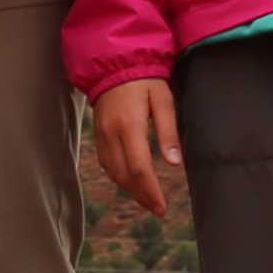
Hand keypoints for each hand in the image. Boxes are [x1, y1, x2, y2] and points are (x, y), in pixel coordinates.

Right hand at [90, 78, 181, 221]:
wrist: (113, 64)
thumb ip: (168, 131)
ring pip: (113, 173)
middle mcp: (112, 134)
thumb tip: (174, 163)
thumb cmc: (144, 79)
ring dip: (130, 189)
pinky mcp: (98, 134)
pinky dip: (119, 176)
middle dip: (141, 196)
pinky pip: (106, 163)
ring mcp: (102, 135)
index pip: (139, 169)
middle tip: (157, 208)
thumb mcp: (163, 100)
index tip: (161, 206)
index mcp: (130, 126)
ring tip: (147, 198)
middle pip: (124, 177)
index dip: (150, 191)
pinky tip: (131, 180)